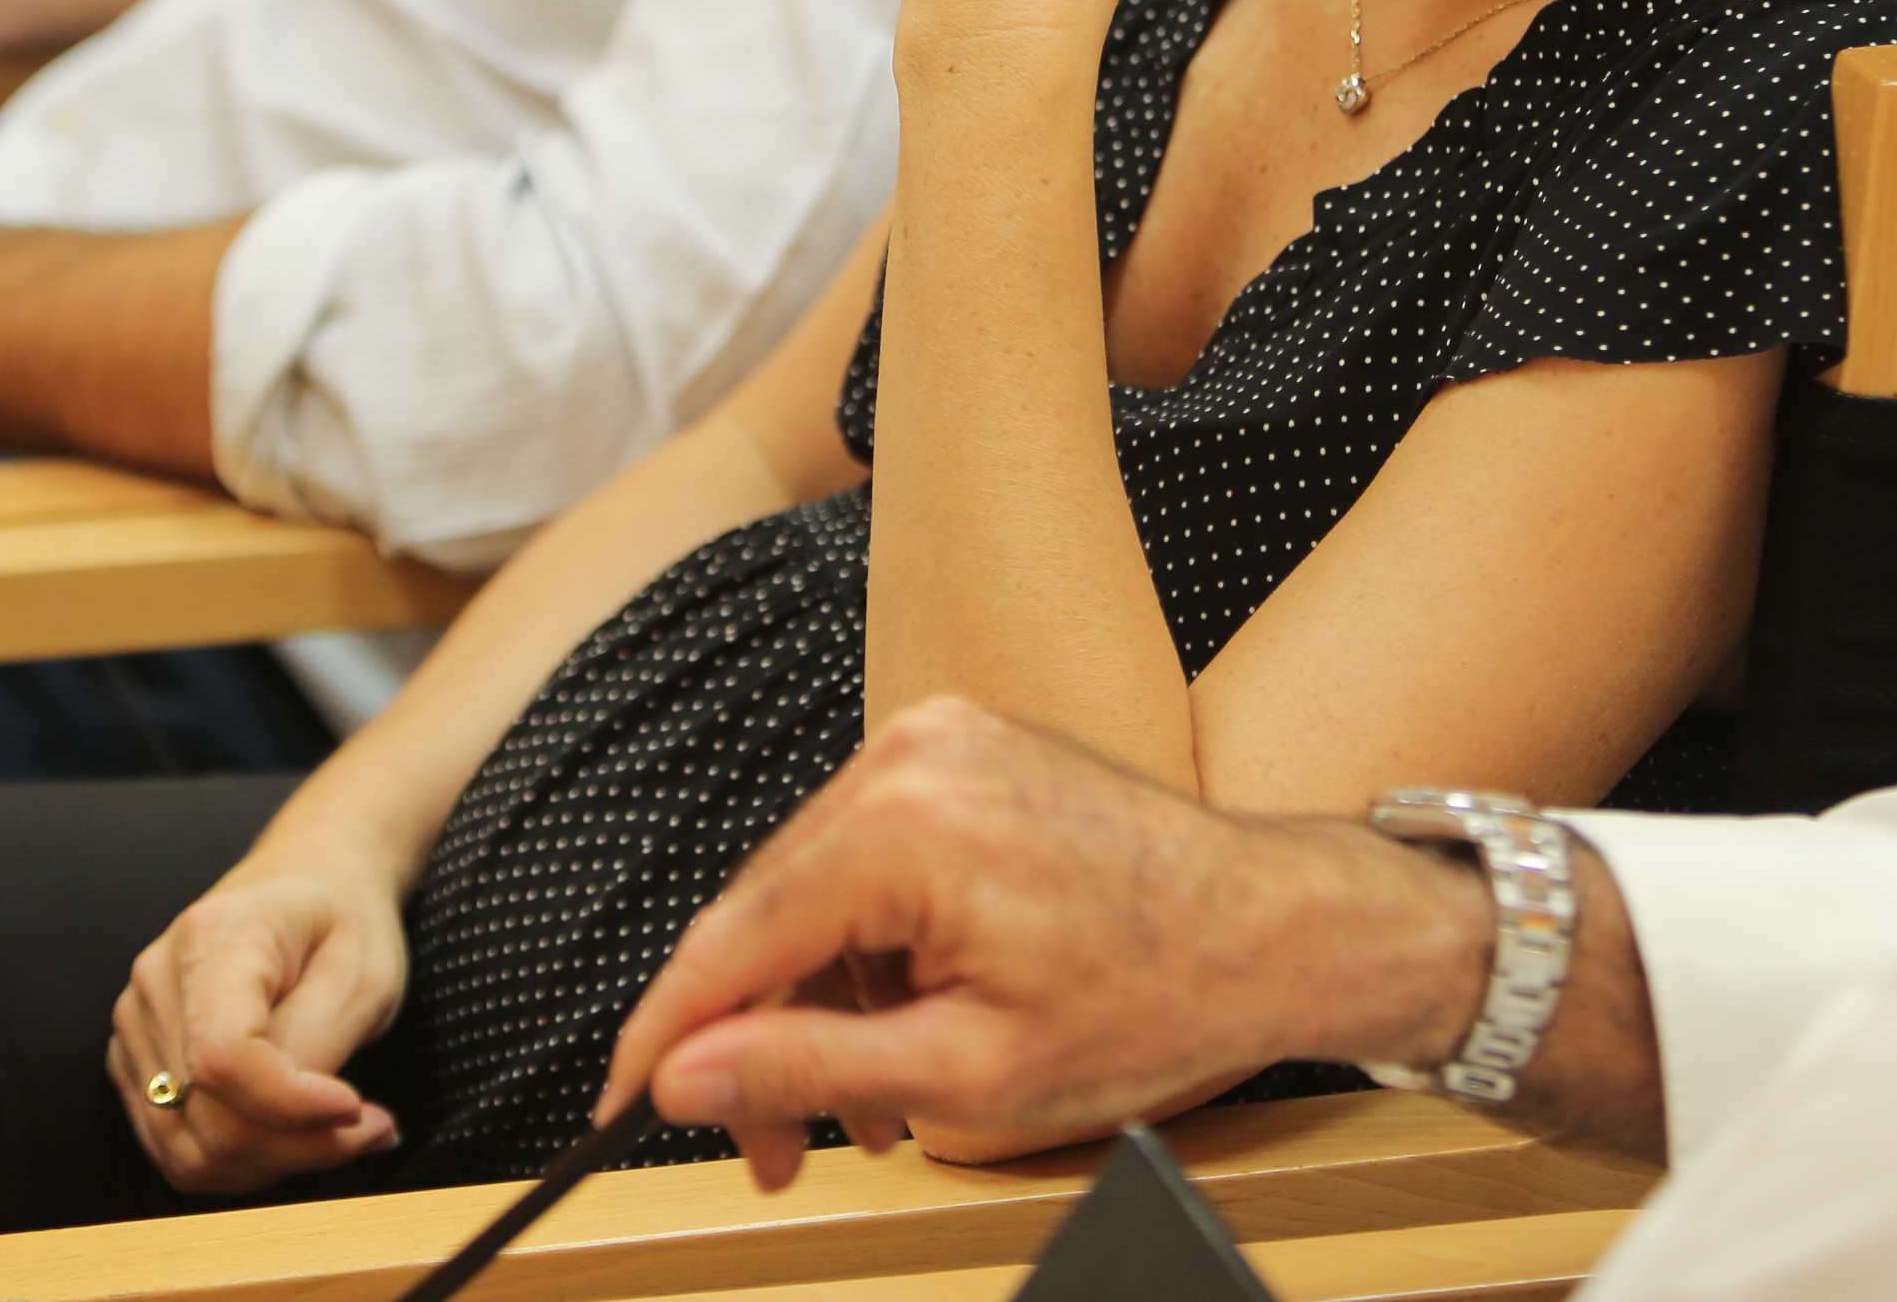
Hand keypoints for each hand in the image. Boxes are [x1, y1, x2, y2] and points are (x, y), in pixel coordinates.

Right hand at [110, 846, 411, 1192]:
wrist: (309, 885)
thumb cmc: (342, 921)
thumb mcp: (364, 971)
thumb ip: (320, 1044)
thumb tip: (294, 1122)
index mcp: (214, 938)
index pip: (223, 1057)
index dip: (290, 1107)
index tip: (355, 1108)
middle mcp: (157, 981)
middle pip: (206, 1117)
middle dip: (299, 1147)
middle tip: (373, 1130)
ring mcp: (136, 1025)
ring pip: (187, 1149)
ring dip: (271, 1163)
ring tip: (334, 1132)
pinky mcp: (135, 1063)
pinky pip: (177, 1148)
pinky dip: (240, 1162)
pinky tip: (291, 1134)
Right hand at [602, 699, 1487, 1187]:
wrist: (1280, 926)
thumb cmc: (1157, 995)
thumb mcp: (968, 1069)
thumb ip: (808, 1067)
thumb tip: (682, 1077)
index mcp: (903, 823)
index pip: (728, 940)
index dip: (664, 1037)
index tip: (615, 1110)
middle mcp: (908, 754)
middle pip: (765, 914)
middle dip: (755, 1041)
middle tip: (771, 1153)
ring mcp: (939, 741)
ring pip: (814, 893)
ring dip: (819, 1005)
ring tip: (859, 1115)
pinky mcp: (964, 753)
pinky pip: (870, 860)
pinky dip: (869, 951)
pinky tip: (899, 1033)